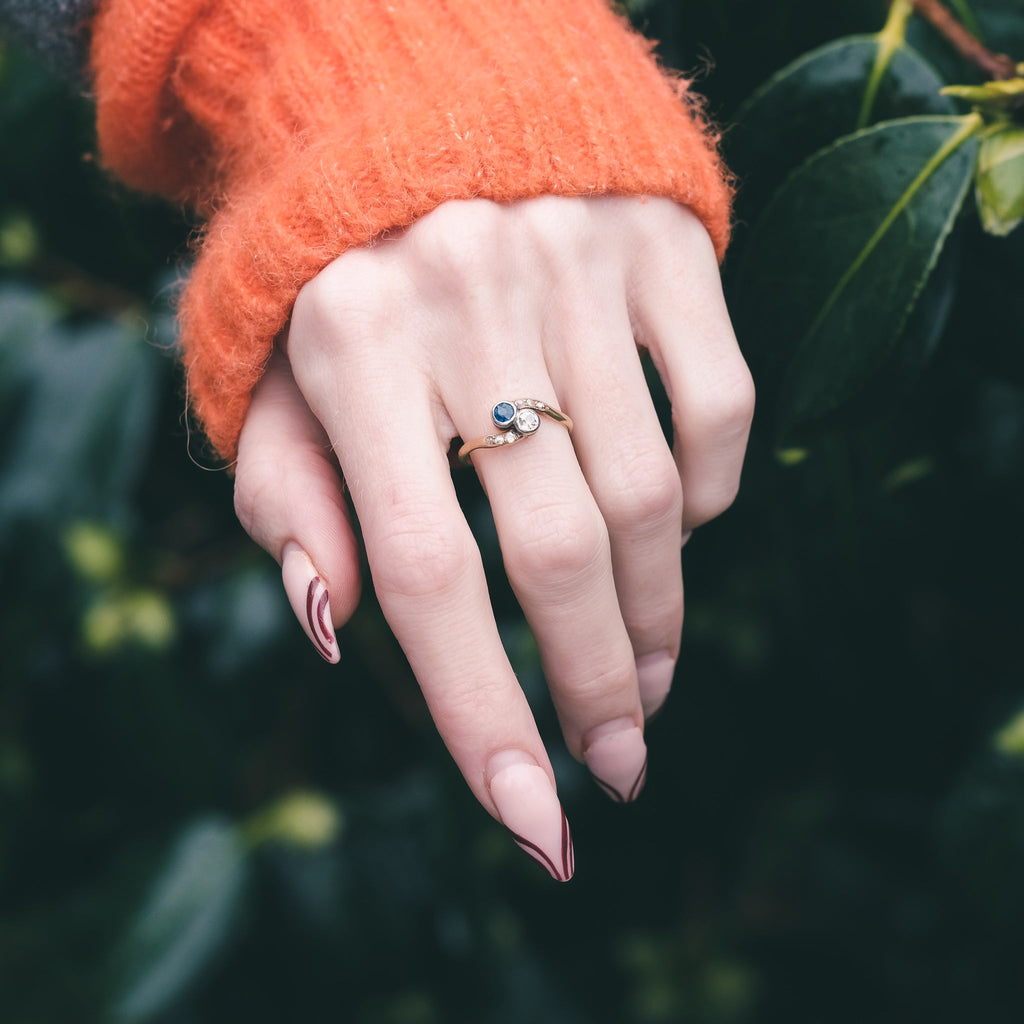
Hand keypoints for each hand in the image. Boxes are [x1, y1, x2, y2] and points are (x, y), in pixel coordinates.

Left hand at [232, 196, 753, 879]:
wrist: (414, 90)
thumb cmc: (331, 263)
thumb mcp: (270, 373)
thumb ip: (290, 498)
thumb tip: (335, 629)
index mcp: (348, 340)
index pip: (421, 571)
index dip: (481, 713)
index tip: (536, 822)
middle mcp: (469, 297)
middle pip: (556, 548)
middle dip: (597, 684)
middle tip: (619, 763)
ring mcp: (578, 259)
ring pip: (651, 493)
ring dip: (657, 612)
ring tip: (648, 676)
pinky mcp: (660, 237)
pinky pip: (721, 402)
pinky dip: (712, 490)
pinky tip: (681, 525)